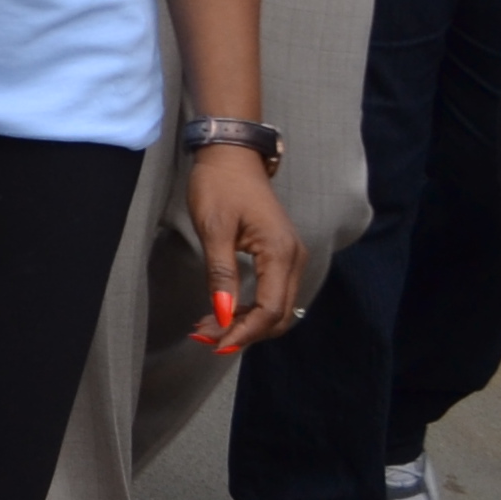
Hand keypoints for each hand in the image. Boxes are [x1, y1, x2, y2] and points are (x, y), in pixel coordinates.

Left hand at [187, 144, 303, 351]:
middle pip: (278, 314)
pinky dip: (250, 308)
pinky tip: (223, 311)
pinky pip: (272, 292)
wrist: (231, 155)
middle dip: (244, 331)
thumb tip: (222, 314)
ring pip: (276, 306)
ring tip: (209, 328)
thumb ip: (221, 273)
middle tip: (206, 337)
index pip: (270, 309)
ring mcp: (290, 257)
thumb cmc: (219, 185)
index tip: (216, 344)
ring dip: (246, 322)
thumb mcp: (214, 228)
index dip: (245, 332)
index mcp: (281, 252)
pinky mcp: (281, 255)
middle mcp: (294, 258)